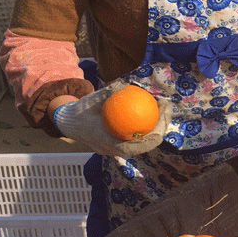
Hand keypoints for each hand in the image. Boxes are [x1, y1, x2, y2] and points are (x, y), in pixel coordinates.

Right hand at [54, 81, 171, 156]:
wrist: (70, 124)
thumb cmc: (81, 111)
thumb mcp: (90, 100)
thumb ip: (106, 94)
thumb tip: (123, 85)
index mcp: (112, 144)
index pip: (143, 142)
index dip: (158, 129)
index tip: (162, 111)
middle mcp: (119, 151)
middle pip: (149, 142)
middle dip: (163, 124)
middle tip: (166, 106)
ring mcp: (121, 150)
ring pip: (146, 141)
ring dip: (158, 125)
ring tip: (164, 108)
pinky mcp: (122, 146)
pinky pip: (139, 136)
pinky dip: (147, 125)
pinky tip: (153, 110)